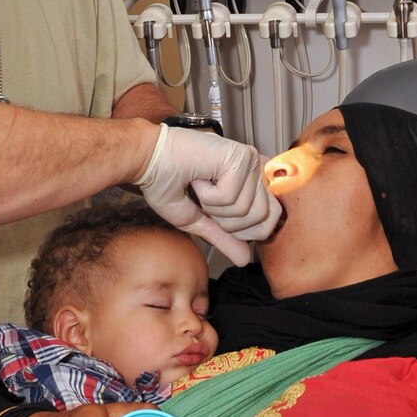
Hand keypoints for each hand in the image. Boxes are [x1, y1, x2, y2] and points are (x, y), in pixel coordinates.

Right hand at [135, 124, 281, 264]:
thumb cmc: (166, 183)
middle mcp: (257, 168)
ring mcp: (250, 161)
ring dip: (214, 208)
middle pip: (263, 220)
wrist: (146, 159)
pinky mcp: (239, 157)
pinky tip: (198, 177)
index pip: (270, 219)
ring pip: (246, 211)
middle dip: (228, 223)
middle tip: (206, 202)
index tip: (216, 214)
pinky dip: (207, 196)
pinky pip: (230, 199)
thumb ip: (224, 238)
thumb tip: (245, 259)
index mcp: (252, 180)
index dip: (243, 229)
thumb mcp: (198, 220)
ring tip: (200, 187)